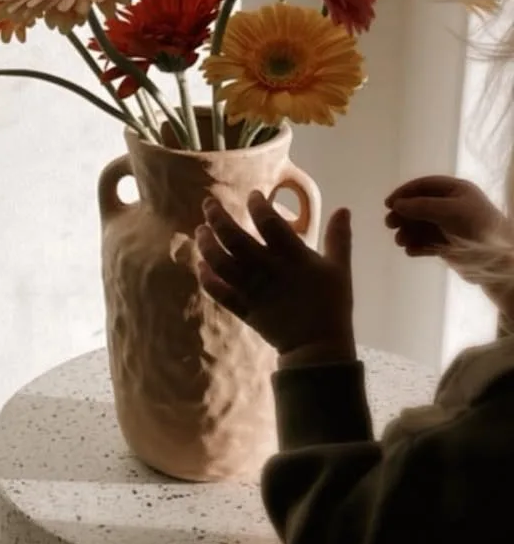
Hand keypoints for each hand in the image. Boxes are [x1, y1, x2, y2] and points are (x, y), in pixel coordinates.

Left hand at [195, 190, 355, 362]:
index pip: (270, 223)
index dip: (258, 205)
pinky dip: (207, 278)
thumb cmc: (331, 304)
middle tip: (208, 204)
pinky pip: (219, 292)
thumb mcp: (340, 269)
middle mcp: (268, 270)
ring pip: (221, 263)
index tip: (253, 195)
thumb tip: (344, 209)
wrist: (318, 348)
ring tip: (200, 230)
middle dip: (218, 218)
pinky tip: (202, 265)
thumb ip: (339, 238)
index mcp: (293, 257)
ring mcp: (253, 290)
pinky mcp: (244, 309)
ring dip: (206, 245)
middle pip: (235, 239)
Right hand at [384, 175, 510, 266]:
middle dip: (404, 215)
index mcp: (456, 191)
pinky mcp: (449, 245)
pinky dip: (417, 246)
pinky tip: (410, 251)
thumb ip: (421, 206)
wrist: (496, 258)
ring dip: (409, 232)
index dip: (405, 193)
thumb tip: (397, 205)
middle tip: (390, 224)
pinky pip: (427, 243)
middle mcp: (452, 206)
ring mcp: (450, 226)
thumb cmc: (476, 226)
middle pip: (420, 206)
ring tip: (400, 242)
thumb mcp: (449, 210)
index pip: (425, 186)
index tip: (389, 204)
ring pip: (422, 226)